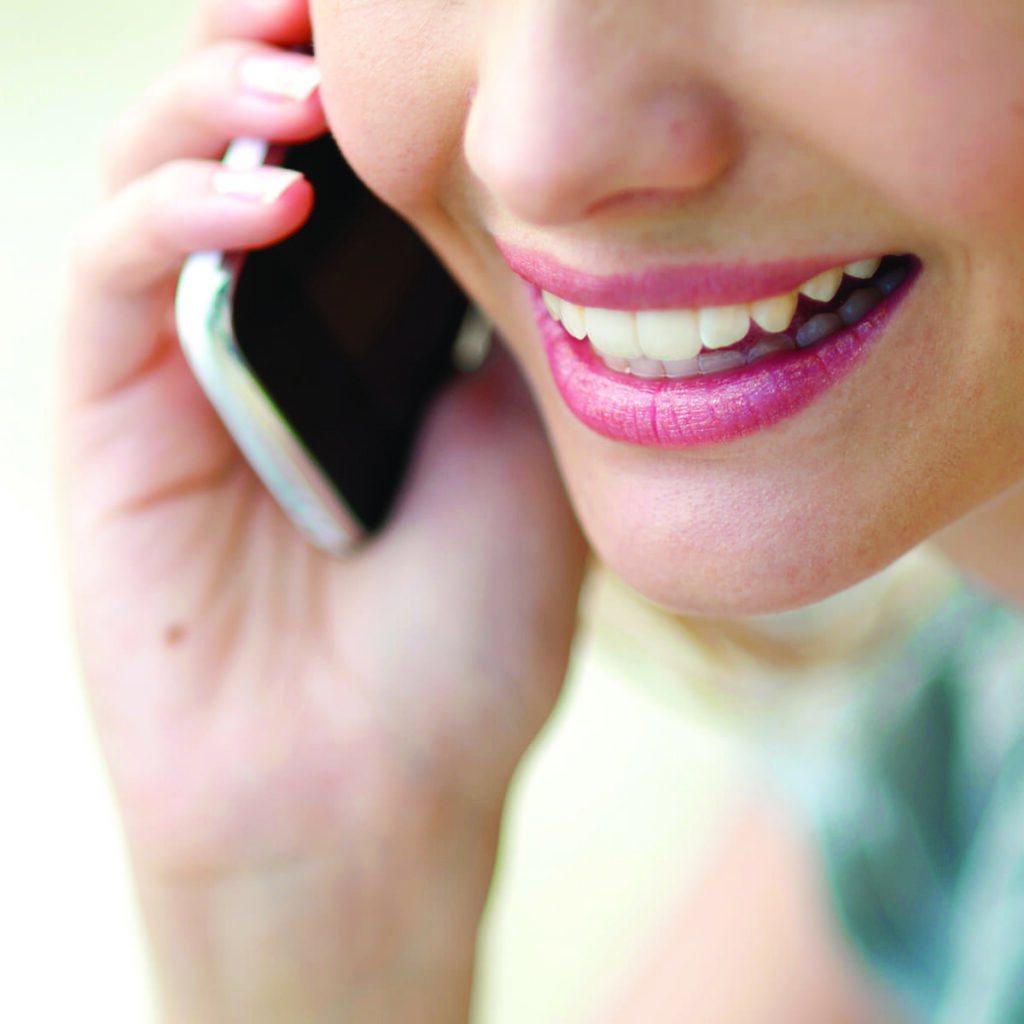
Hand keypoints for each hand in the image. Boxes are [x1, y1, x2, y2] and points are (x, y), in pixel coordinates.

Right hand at [59, 0, 586, 1017]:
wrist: (376, 791)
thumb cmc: (463, 643)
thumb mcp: (531, 463)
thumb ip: (510, 333)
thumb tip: (520, 194)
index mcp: (364, 341)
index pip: (356, 170)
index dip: (382, 88)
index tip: (445, 21)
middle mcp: (268, 338)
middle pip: (248, 146)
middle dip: (287, 55)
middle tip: (350, 4)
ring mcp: (179, 375)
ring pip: (159, 182)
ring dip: (217, 101)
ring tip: (302, 71)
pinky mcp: (108, 427)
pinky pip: (114, 282)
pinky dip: (173, 215)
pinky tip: (261, 189)